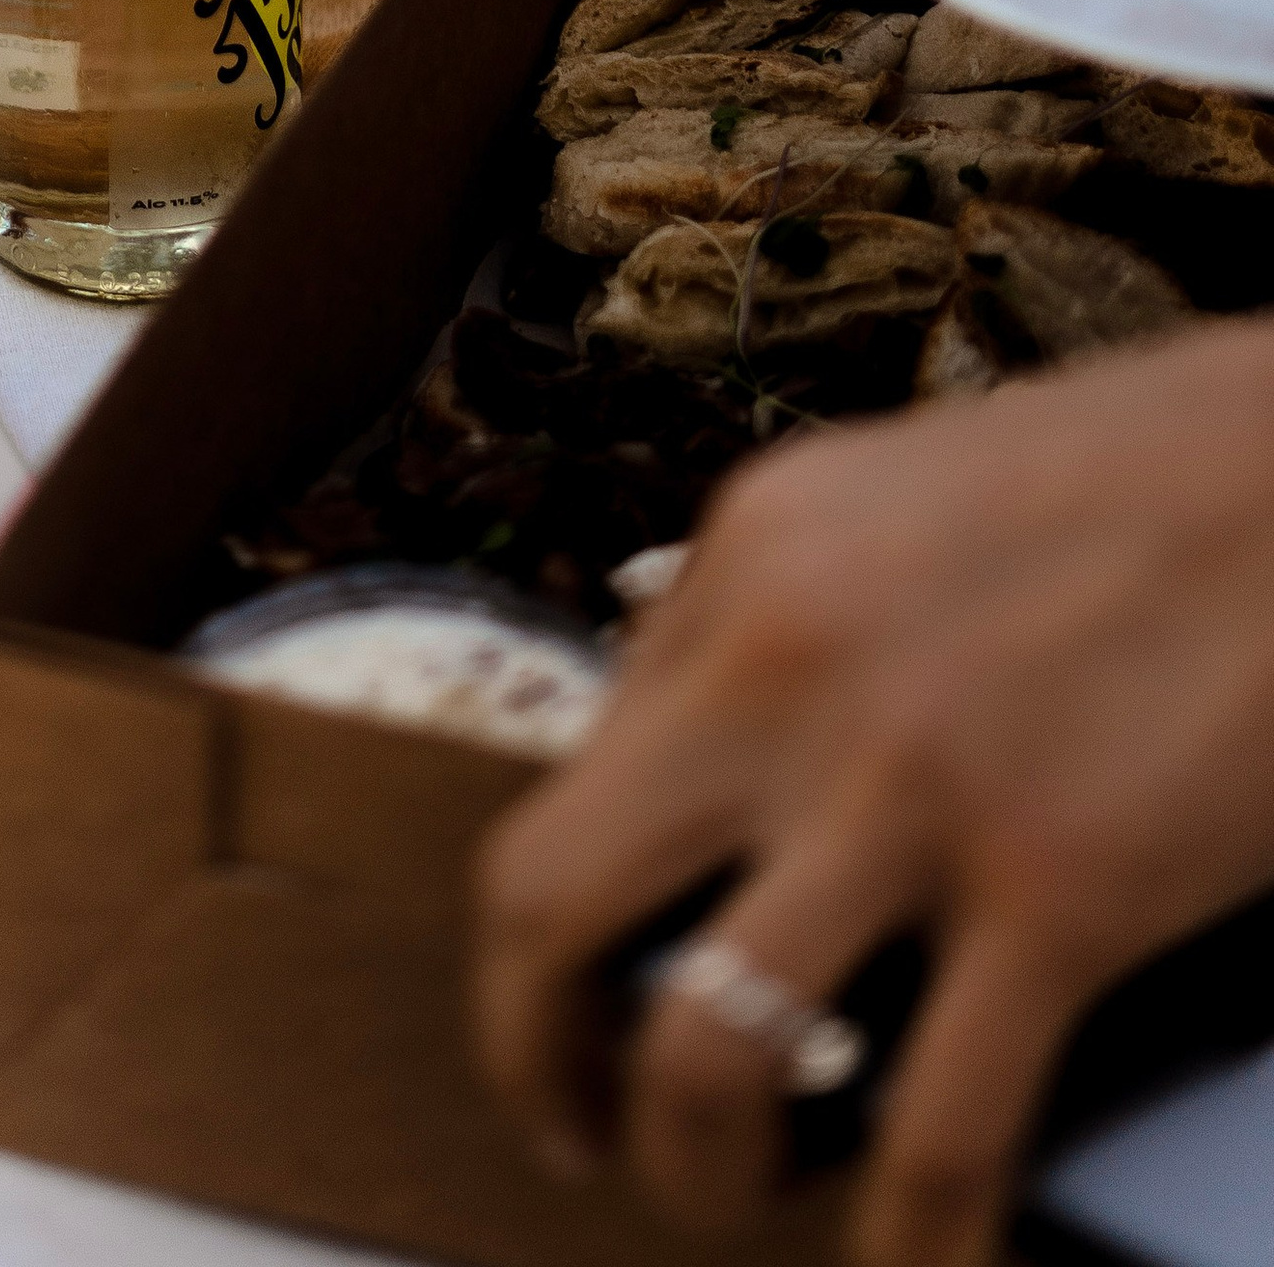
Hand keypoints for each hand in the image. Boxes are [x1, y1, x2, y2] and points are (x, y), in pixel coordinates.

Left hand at [473, 317, 1273, 1266]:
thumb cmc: (1133, 480)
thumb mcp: (889, 501)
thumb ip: (776, 623)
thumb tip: (690, 768)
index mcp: (745, 558)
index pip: (569, 775)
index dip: (538, 935)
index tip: (555, 1017)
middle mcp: (785, 661)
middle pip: (555, 899)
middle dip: (536, 1052)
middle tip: (580, 1135)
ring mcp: (911, 783)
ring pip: (709, 1045)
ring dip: (698, 1161)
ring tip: (732, 1196)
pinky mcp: (1059, 888)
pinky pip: (939, 1130)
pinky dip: (910, 1237)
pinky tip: (917, 1261)